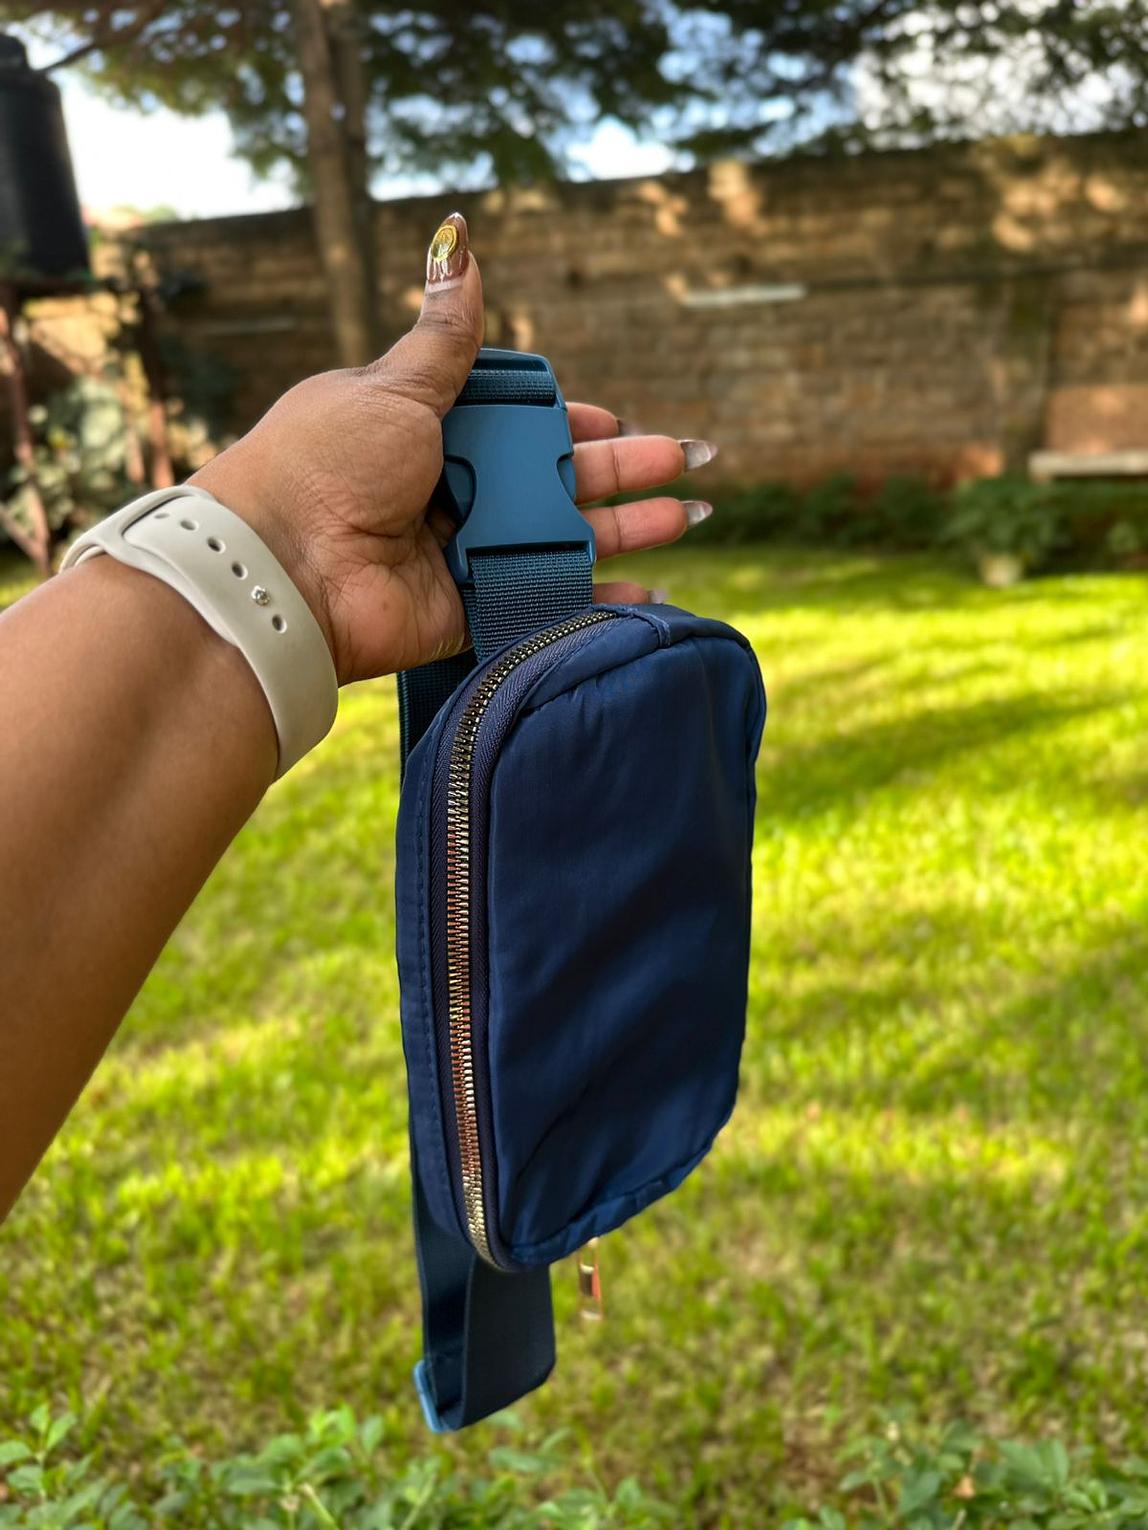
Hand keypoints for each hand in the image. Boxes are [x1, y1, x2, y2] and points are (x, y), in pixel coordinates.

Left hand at [190, 212, 715, 684]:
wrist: (282, 565)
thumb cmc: (327, 461)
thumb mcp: (394, 385)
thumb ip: (445, 334)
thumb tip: (458, 238)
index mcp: (432, 432)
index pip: (520, 426)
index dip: (571, 424)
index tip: (617, 424)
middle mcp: (451, 494)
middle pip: (555, 482)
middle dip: (623, 472)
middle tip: (689, 462)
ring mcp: (462, 556)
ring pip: (561, 540)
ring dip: (626, 529)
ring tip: (688, 515)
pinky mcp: (468, 611)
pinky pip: (543, 603)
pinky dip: (594, 602)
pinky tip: (647, 593)